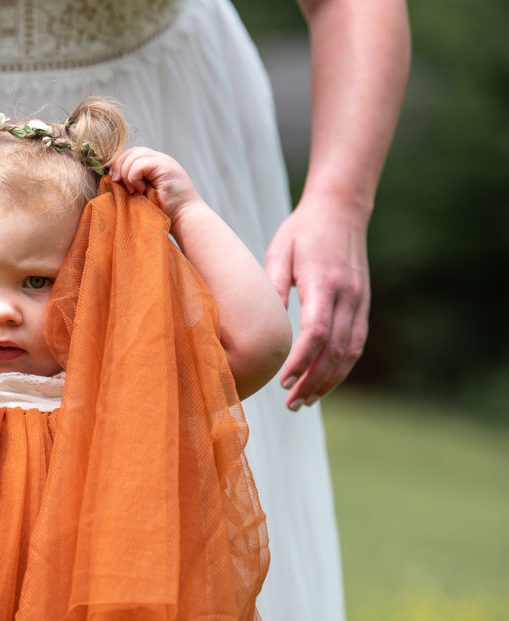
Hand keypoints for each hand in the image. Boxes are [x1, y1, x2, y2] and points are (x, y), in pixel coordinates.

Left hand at [109, 147, 200, 222]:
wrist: (185, 219)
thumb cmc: (164, 212)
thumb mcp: (142, 194)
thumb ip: (131, 182)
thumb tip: (112, 178)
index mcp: (154, 164)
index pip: (131, 153)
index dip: (119, 164)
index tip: (116, 182)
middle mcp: (159, 159)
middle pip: (130, 151)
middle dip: (119, 167)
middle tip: (119, 185)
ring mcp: (164, 161)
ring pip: (133, 156)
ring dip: (127, 175)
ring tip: (135, 191)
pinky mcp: (166, 167)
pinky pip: (140, 165)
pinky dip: (134, 177)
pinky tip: (141, 190)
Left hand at [264, 193, 370, 409]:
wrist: (341, 209)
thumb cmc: (302, 231)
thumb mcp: (279, 253)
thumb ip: (272, 288)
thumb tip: (263, 325)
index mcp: (323, 281)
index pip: (317, 331)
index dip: (301, 360)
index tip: (282, 380)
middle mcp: (348, 295)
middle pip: (336, 350)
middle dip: (314, 381)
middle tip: (290, 404)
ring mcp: (360, 301)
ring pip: (350, 352)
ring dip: (329, 381)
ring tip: (304, 401)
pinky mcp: (362, 305)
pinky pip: (355, 343)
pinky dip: (341, 368)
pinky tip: (323, 383)